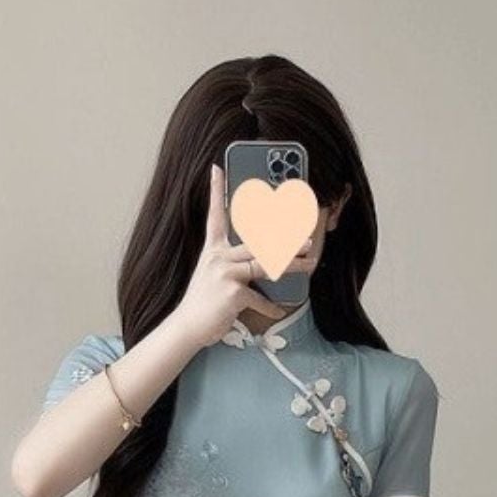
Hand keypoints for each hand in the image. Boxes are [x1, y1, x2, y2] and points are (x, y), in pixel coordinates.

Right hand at [172, 163, 316, 350]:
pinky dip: (270, 306)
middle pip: (257, 242)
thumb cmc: (203, 302)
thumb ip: (233, 264)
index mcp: (213, 250)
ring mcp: (225, 274)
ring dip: (291, 265)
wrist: (187, 327)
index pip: (214, 216)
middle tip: (307, 237)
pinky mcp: (232, 294)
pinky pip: (259, 298)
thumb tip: (262, 260)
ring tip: (309, 263)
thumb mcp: (213, 275)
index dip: (215, 191)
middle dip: (285, 238)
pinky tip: (279, 309)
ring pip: (265, 264)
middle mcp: (218, 257)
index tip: (217, 169)